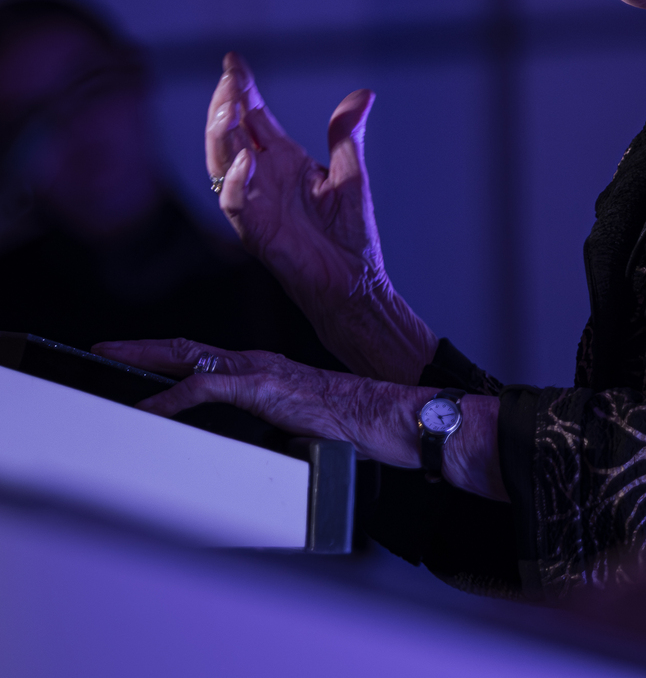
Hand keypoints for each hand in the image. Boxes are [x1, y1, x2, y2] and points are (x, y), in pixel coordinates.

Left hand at [93, 338, 506, 501]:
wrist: (394, 418)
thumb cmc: (363, 427)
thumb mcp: (307, 427)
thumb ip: (281, 427)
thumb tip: (267, 444)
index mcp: (269, 373)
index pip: (210, 359)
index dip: (171, 359)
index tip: (138, 361)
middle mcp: (261, 364)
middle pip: (189, 348)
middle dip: (143, 349)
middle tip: (104, 347)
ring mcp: (262, 371)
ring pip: (190, 357)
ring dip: (146, 361)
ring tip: (110, 361)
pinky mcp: (265, 386)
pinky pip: (205, 388)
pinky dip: (170, 398)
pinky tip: (146, 408)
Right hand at [206, 53, 433, 382]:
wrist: (353, 281)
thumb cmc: (348, 234)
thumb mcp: (351, 174)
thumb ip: (347, 134)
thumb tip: (362, 94)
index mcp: (283, 161)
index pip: (253, 117)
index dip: (241, 89)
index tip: (233, 60)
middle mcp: (261, 178)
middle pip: (230, 133)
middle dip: (225, 104)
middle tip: (229, 77)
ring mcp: (254, 204)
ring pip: (221, 163)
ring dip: (221, 134)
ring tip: (228, 105)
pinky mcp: (256, 231)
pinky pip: (235, 204)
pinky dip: (236, 182)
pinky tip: (246, 159)